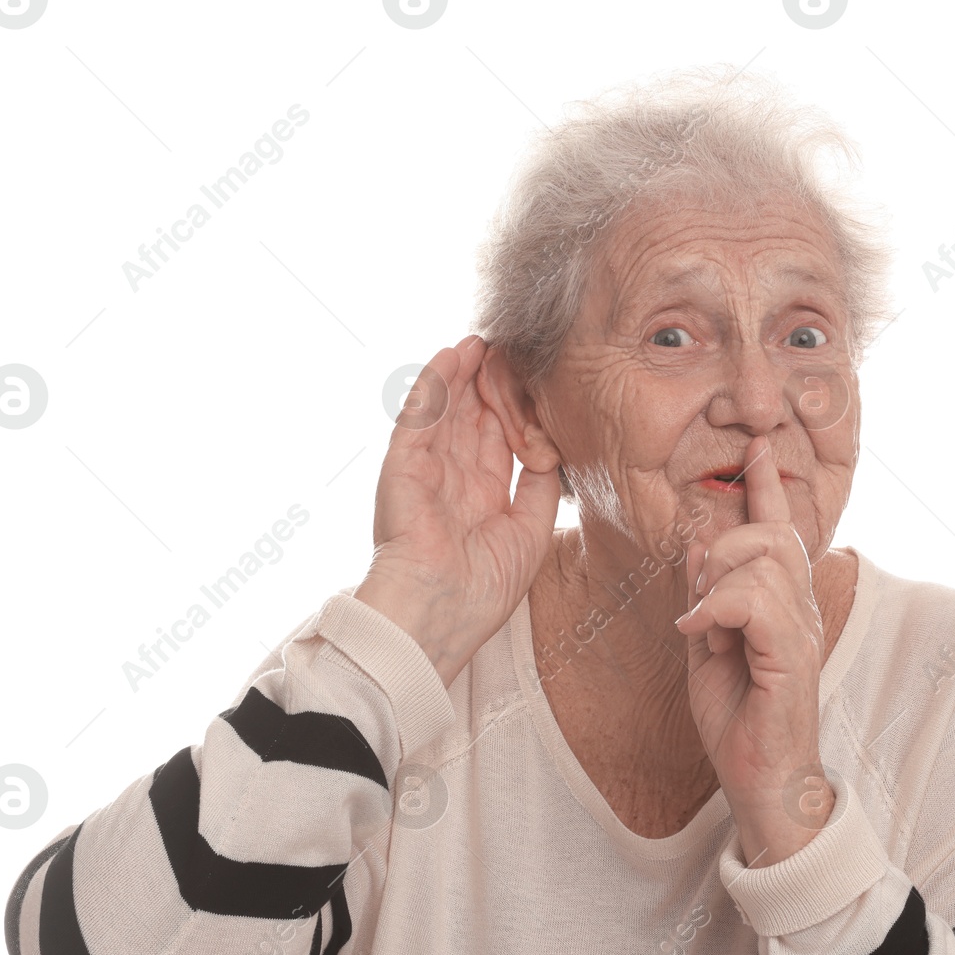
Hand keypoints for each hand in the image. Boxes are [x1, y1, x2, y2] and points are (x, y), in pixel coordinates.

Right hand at [354, 336, 561, 686]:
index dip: (515, 407)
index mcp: (481, 497)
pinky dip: (436, 384)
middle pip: (474, 417)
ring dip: (465, 372)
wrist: (437, 617)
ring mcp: (425, 471)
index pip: (499, 439)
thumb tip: (552, 449)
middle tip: (511, 345)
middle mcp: (452, 480)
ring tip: (485, 338)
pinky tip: (453, 355)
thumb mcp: (529, 533)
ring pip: (448, 409)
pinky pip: (420, 416)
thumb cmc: (481, 591)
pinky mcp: (403, 467)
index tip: (534, 378)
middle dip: (491, 381)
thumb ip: (541, 488)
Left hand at [673, 435, 832, 865]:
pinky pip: (755, 602)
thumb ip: (706, 598)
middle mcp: (800, 610)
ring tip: (699, 623)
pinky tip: (696, 632)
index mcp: (782, 605)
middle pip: (771, 535)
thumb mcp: (707, 648)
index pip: (779, 531)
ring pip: (762, 561)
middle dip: (724, 543)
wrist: (761, 781)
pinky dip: (715, 608)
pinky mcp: (792, 657)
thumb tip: (699, 546)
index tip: (754, 445)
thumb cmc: (738, 722)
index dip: (765, 487)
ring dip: (716, 583)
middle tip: (698, 592)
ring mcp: (800, 632)